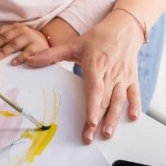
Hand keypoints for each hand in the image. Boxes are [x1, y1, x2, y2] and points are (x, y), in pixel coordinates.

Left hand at [0, 23, 49, 64]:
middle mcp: (20, 30)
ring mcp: (29, 38)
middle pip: (4, 38)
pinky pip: (28, 52)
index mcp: (13, 27)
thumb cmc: (26, 39)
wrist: (46, 39)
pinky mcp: (37, 46)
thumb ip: (3, 37)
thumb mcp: (15, 34)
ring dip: (3, 52)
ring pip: (14, 44)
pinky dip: (20, 57)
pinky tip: (13, 63)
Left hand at [27, 10, 142, 142]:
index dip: (93, 107)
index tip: (90, 122)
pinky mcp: (132, 78)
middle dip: (99, 120)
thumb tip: (30, 60)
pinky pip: (134, 93)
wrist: (124, 28)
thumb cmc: (98, 37)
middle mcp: (111, 74)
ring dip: (115, 117)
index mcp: (96, 66)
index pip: (94, 90)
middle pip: (104, 100)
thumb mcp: (74, 44)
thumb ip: (51, 54)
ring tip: (108, 133)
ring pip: (119, 100)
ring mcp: (123, 77)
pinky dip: (135, 105)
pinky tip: (133, 118)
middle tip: (91, 137)